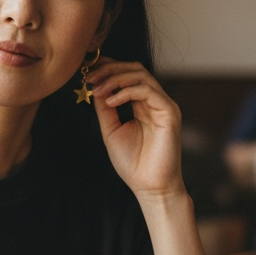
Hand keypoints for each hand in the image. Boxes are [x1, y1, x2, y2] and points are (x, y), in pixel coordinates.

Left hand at [89, 58, 183, 199]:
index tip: (86, 70)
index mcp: (142, 104)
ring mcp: (164, 105)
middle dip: (109, 69)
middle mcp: (155, 101)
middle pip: (134, 69)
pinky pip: (147, 91)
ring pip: (141, 75)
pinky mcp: (169, 112)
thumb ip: (105, 109)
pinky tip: (109, 101)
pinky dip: (125, 92)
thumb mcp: (111, 130)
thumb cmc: (133, 163)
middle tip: (89, 76)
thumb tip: (95, 86)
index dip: (108, 68)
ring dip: (115, 78)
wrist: (150, 187)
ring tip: (96, 88)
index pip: (127, 75)